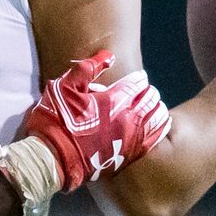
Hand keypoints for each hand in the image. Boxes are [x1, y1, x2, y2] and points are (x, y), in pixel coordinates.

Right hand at [22, 57, 171, 189]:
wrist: (52, 160)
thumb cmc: (55, 121)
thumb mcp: (64, 88)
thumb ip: (87, 69)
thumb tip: (108, 56)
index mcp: (113, 100)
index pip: (137, 83)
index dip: (139, 78)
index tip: (138, 77)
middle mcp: (127, 118)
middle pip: (150, 100)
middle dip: (149, 93)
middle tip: (147, 91)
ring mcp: (130, 139)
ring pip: (156, 119)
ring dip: (157, 109)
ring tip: (156, 105)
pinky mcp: (129, 156)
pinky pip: (154, 139)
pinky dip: (161, 128)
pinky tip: (163, 124)